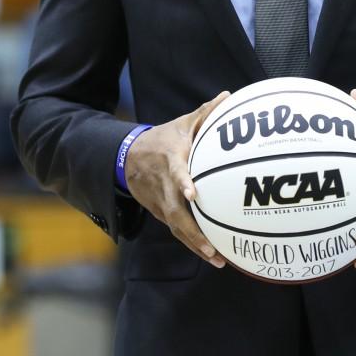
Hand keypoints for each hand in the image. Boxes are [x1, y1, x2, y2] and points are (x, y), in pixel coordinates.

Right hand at [124, 92, 229, 267]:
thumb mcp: (182, 123)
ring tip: (218, 259)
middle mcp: (164, 187)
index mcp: (170, 162)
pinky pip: (178, 230)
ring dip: (195, 245)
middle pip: (176, 213)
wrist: (128, 158)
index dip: (183, 183)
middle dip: (193, 233)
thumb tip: (228, 96)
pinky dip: (193, 243)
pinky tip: (214, 255)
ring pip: (177, 228)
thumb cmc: (163, 139)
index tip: (193, 194)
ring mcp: (161, 203)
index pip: (176, 173)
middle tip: (212, 247)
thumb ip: (206, 113)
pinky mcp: (161, 213)